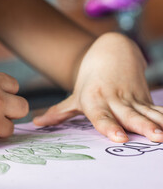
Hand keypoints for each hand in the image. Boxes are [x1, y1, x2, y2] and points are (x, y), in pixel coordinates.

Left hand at [33, 32, 162, 142]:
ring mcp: (131, 97)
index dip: (109, 126)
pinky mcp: (144, 96)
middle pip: (128, 114)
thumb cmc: (89, 81)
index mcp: (94, 100)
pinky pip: (157, 108)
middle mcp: (114, 98)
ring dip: (158, 122)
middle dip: (142, 126)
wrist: (110, 51)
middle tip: (154, 137)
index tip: (119, 137)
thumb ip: (58, 112)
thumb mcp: (74, 96)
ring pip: (146, 111)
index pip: (101, 116)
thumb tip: (37, 123)